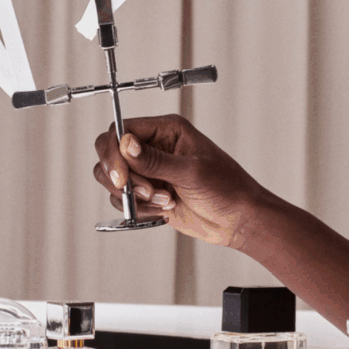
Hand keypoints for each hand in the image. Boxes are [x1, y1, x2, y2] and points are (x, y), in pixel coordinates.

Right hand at [93, 114, 261, 247]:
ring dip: (132, 195)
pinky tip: (164, 210)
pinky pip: (124, 200)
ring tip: (163, 200)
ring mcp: (150, 171)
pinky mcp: (148, 193)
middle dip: (119, 175)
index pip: (122, 129)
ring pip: (113, 178)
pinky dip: (138, 209)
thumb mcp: (192, 171)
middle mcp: (154, 147)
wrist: (237, 219)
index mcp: (167, 130)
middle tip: (139, 191)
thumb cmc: (227, 187)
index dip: (114, 151)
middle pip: (110, 151)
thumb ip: (155, 160)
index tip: (120, 176)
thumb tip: (126, 144)